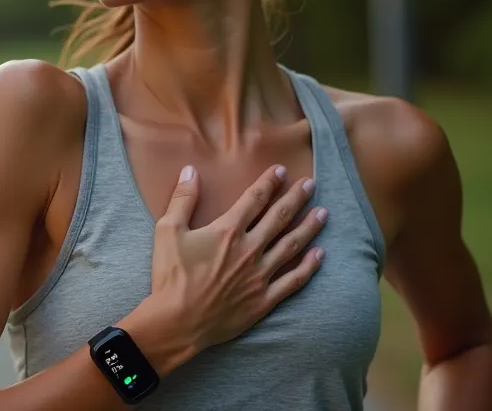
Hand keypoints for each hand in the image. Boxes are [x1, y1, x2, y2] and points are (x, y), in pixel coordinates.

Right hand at [147, 164, 326, 352]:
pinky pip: (293, 280)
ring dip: (309, 226)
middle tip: (311, 184)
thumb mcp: (167, 231)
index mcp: (228, 231)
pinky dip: (309, 266)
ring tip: (323, 213)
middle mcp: (250, 249)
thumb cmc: (170, 276)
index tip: (282, 170)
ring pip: (292, 245)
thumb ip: (182, 199)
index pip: (255, 199)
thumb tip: (190, 170)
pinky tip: (320, 255)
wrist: (177, 322)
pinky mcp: (264, 299)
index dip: (270, 182)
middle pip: (280, 217)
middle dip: (297, 198)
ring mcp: (260, 275)